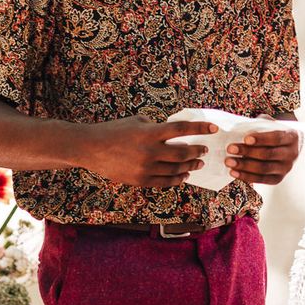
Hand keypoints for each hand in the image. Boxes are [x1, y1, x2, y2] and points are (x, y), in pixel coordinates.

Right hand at [81, 116, 217, 187]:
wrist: (91, 148)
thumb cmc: (114, 130)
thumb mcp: (137, 121)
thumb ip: (156, 127)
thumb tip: (174, 133)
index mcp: (150, 133)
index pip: (182, 129)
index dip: (200, 128)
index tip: (213, 128)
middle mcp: (150, 151)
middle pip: (183, 153)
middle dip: (197, 151)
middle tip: (204, 150)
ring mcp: (145, 168)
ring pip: (176, 170)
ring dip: (190, 167)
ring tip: (197, 163)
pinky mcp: (139, 180)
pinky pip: (164, 182)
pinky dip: (176, 180)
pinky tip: (183, 176)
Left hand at [224, 129, 300, 184]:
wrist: (288, 146)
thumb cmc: (274, 132)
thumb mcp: (271, 124)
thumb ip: (260, 125)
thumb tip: (240, 128)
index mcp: (291, 137)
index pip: (276, 138)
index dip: (261, 139)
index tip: (245, 138)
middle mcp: (291, 154)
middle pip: (268, 154)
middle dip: (247, 151)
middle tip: (230, 148)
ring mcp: (285, 168)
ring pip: (263, 169)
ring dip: (244, 166)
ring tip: (229, 162)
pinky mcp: (278, 179)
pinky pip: (261, 180)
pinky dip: (246, 177)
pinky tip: (234, 172)